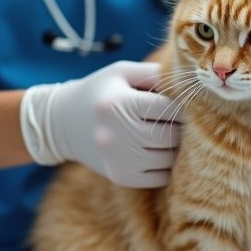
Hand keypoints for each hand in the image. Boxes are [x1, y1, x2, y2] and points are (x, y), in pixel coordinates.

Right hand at [21, 61, 180, 187]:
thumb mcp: (122, 73)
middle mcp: (116, 133)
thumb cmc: (100, 92)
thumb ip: (155, 73)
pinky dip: (165, 166)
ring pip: (169, 158)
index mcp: (118, 103)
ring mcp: (117, 159)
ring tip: (168, 136)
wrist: (62, 122)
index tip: (184, 104)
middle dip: (181, 128)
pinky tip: (157, 152)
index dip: (182, 106)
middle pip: (171, 135)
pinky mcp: (119, 176)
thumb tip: (188, 82)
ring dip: (175, 148)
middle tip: (181, 121)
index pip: (168, 108)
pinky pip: (160, 177)